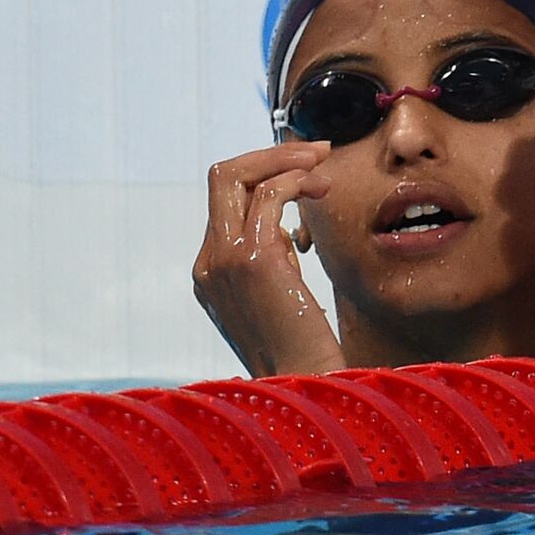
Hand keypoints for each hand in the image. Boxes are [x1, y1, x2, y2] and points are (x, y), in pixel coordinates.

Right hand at [193, 141, 345, 375]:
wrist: (303, 384)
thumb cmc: (305, 348)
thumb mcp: (280, 296)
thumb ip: (272, 261)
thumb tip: (286, 227)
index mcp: (211, 270)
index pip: (226, 199)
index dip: (265, 175)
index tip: (306, 170)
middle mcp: (208, 261)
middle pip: (222, 176)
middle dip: (271, 154)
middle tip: (318, 150)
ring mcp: (224, 259)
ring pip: (239, 176)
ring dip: (289, 161)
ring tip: (326, 166)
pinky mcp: (252, 259)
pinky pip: (269, 194)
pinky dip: (296, 179)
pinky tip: (322, 189)